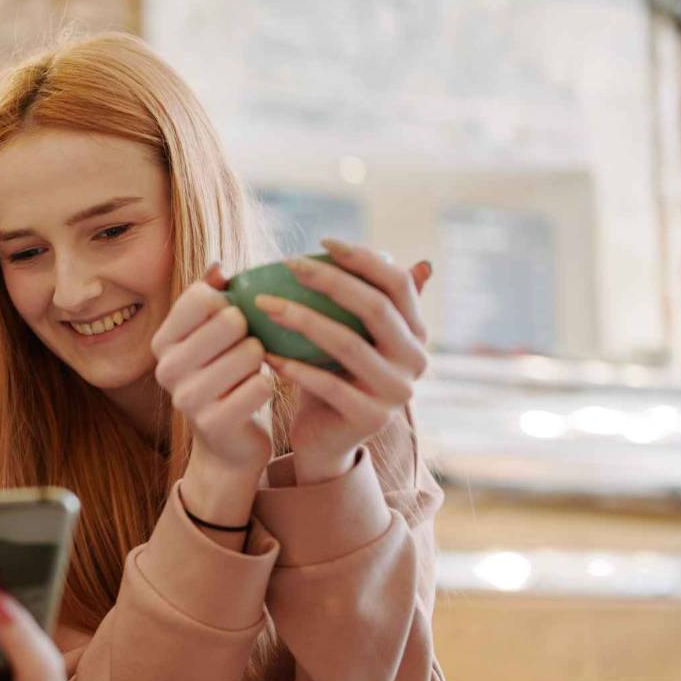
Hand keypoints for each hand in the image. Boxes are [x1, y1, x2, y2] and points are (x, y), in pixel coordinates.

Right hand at [151, 265, 274, 472]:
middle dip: (251, 332)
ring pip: (249, 352)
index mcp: (163, 341)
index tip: (232, 322)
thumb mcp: (212, 338)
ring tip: (250, 372)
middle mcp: (167, 368)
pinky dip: (267, 387)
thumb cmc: (224, 378)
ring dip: (261, 361)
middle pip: (229, 320)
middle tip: (247, 351)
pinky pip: (261, 386)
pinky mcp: (214, 424)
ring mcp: (187, 398)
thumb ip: (212, 299)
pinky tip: (255, 396)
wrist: (227, 446)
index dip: (229, 303)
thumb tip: (218, 267)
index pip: (201, 296)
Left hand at [259, 239, 431, 483]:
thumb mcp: (347, 333)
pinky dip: (293, 366)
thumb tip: (381, 253)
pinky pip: (327, 384)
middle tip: (288, 265)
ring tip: (263, 304)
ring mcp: (396, 392)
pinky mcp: (370, 418)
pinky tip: (264, 351)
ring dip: (301, 318)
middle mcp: (416, 361)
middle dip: (330, 280)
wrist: (325, 438)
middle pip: (375, 308)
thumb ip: (360, 299)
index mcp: (416, 333)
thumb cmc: (333, 374)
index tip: (322, 241)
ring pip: (348, 344)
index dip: (364, 258)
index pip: (399, 284)